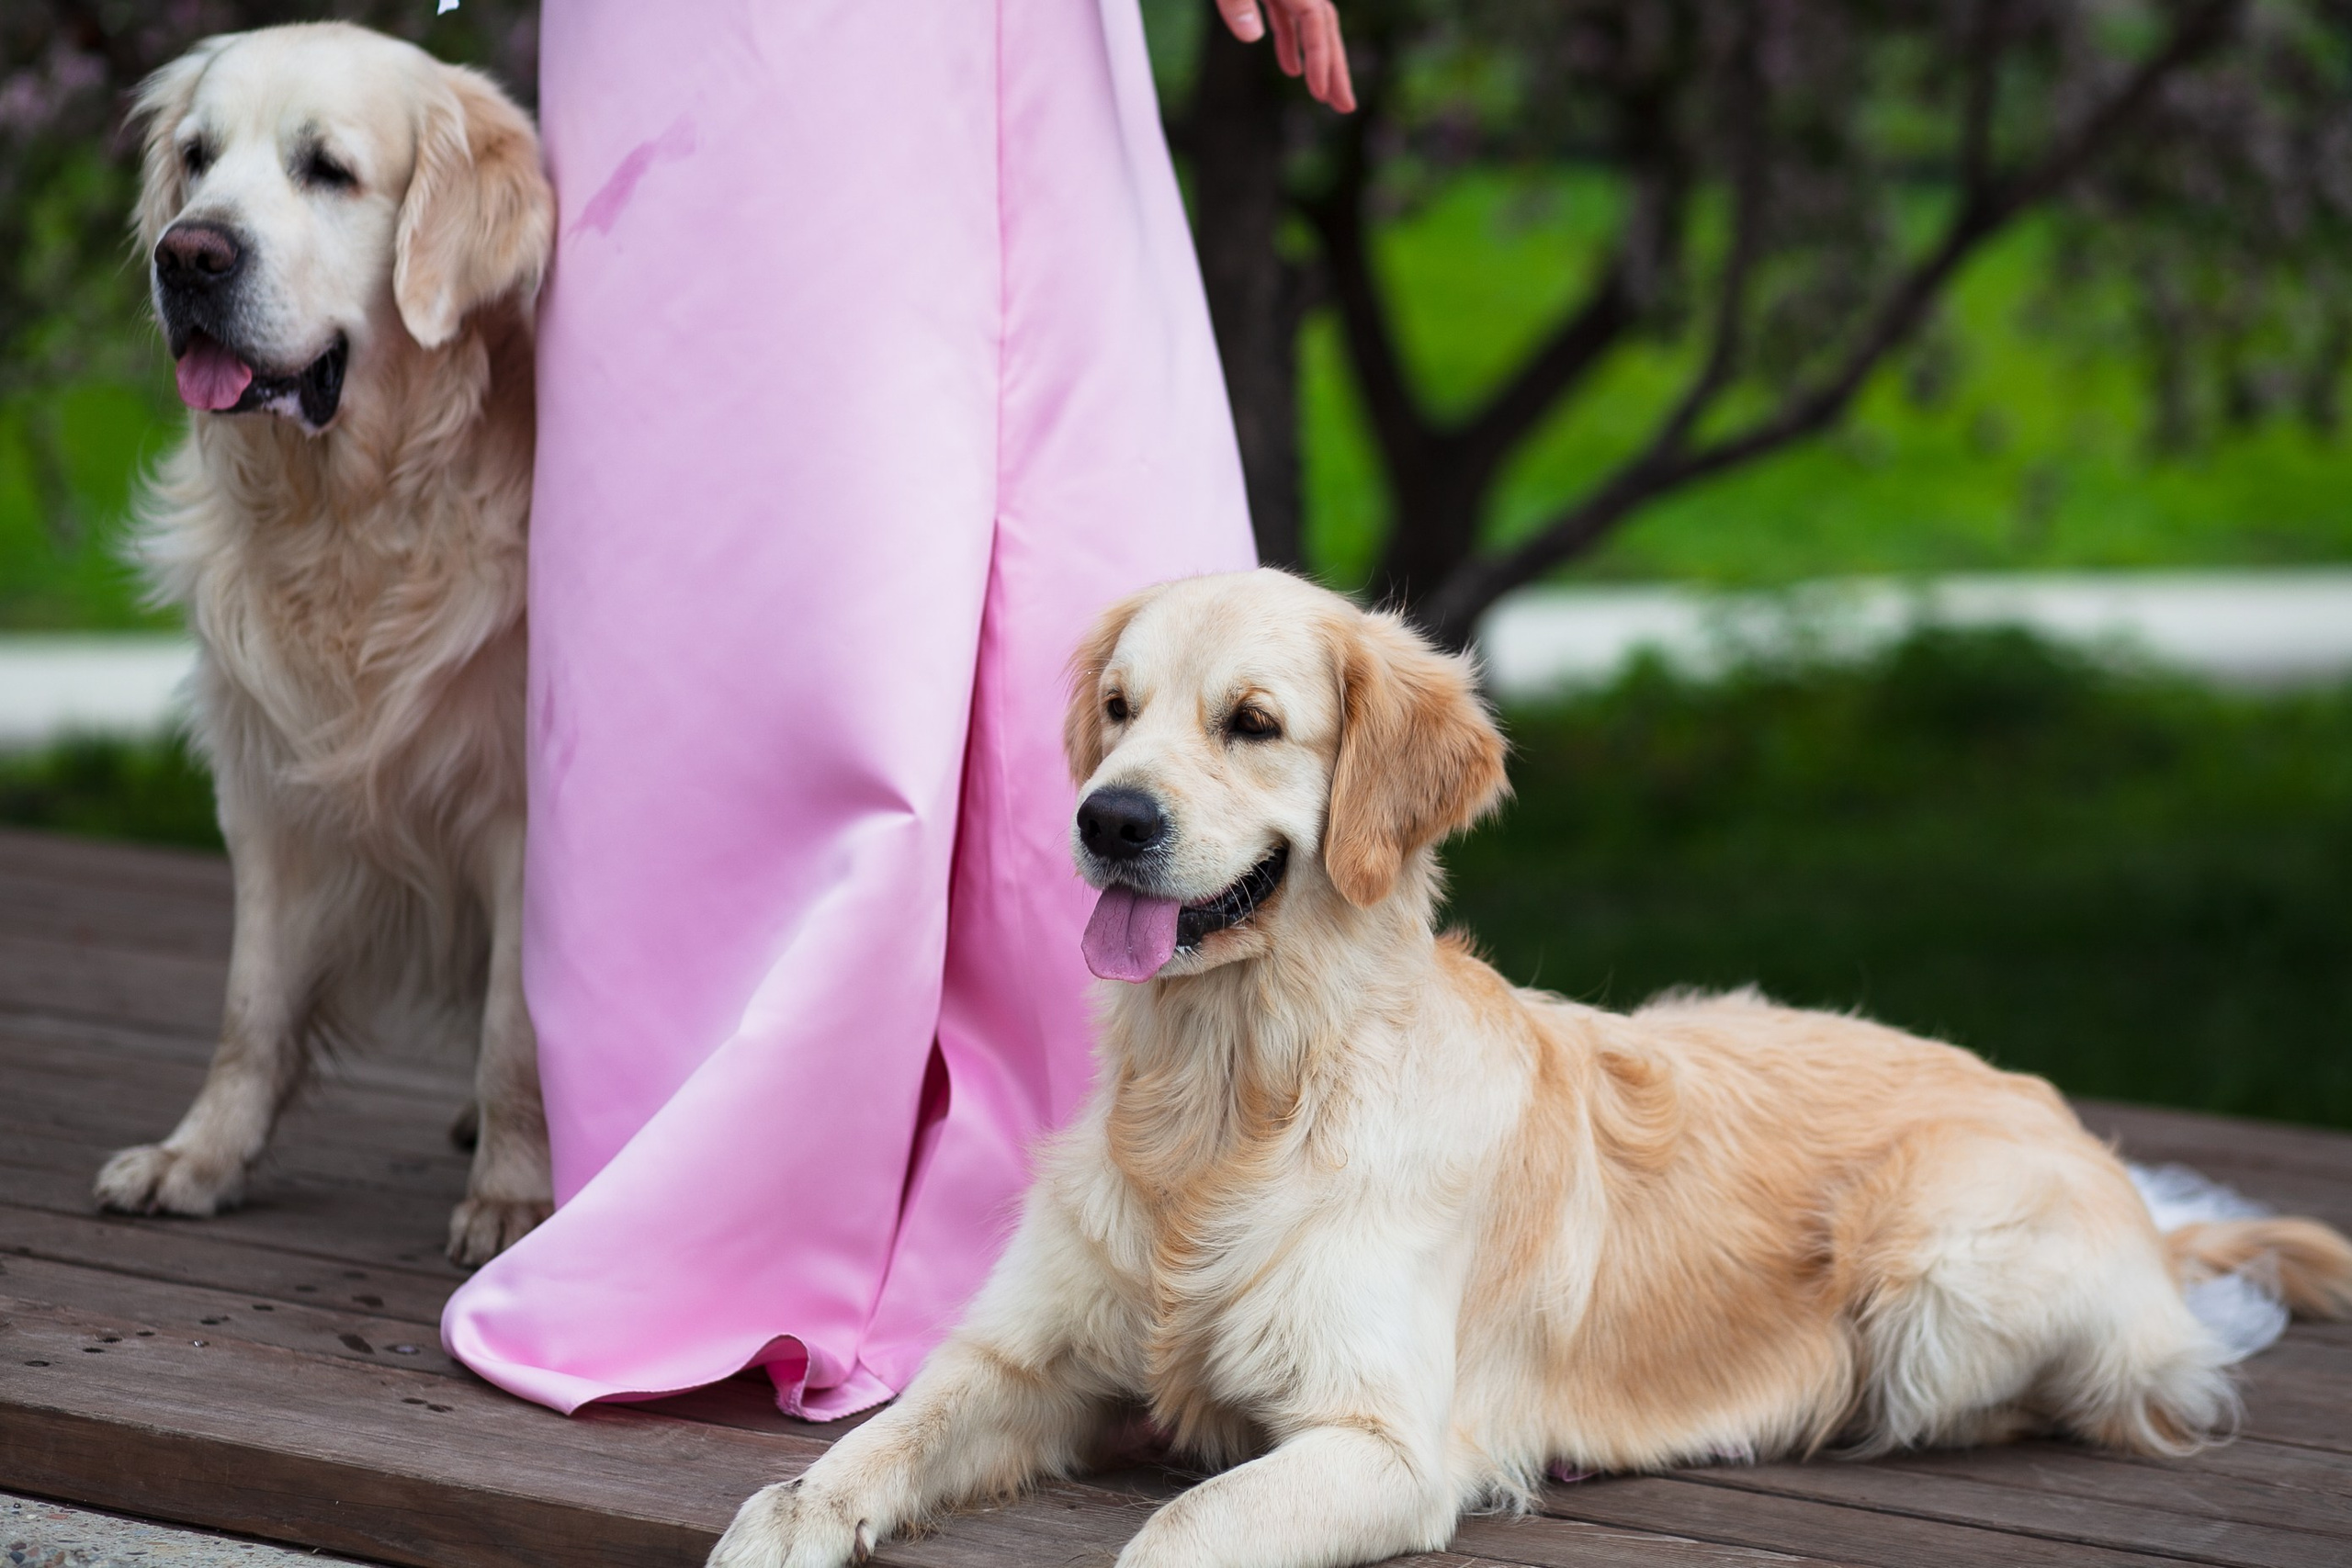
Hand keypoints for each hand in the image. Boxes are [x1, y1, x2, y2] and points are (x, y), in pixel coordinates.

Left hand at [1216, 0, 1356, 112]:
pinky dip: (1291, 43)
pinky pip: (1287, 18)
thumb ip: (1237, 2)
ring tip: (1324, 97)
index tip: (1318, 93)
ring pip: (1309, 25)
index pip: (1315, 18)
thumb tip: (1253, 38)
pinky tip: (1292, 71)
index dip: (1319, 55)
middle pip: (1323, 25)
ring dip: (1318, 60)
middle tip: (1345, 107)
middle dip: (1335, 67)